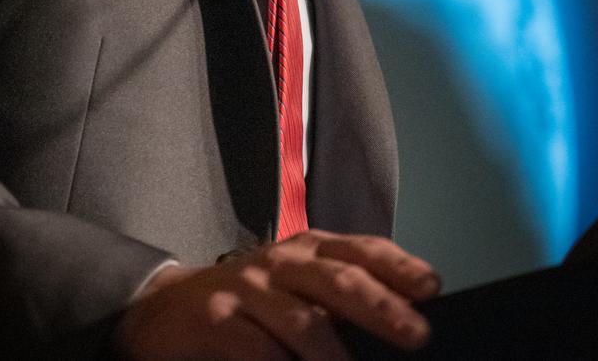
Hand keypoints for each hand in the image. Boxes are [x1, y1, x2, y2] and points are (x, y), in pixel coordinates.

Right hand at [112, 229, 440, 359]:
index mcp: (307, 248)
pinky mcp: (217, 320)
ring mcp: (248, 287)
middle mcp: (281, 261)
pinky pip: (258, 352)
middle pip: (338, 278)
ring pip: (302, 321)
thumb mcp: (293, 285)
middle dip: (381, 306)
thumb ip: (336, 296)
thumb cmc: (247, 300)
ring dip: (335, 355)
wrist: (164, 307)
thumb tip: (400, 320)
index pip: (360, 249)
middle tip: (416, 333)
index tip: (433, 288)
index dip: (398, 266)